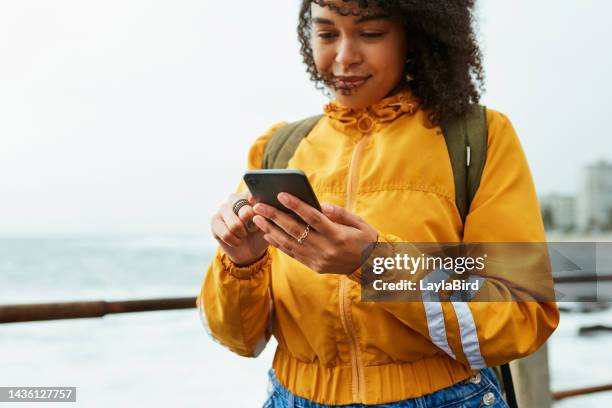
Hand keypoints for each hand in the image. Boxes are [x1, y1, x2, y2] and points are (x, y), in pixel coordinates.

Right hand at [210, 191, 268, 265]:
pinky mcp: (214, 220)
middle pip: (246, 211)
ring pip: (235, 225)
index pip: (254, 193)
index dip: (258, 206)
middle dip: (252, 225)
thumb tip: (268, 206)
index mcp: (250, 194)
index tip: (261, 214)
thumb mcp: (271, 224)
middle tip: (253, 228)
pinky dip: (235, 241)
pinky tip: (237, 240)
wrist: (251, 252)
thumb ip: (270, 213)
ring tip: (244, 234)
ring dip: (243, 234)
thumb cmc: (262, 234)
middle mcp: (235, 197)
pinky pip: (226, 234)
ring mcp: (223, 208)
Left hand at [251, 192, 377, 274]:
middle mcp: (325, 248)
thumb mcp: (358, 222)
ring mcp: (318, 259)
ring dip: (271, 230)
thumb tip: (321, 204)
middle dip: (274, 216)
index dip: (296, 205)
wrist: (370, 267)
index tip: (281, 195)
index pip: (312, 217)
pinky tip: (268, 234)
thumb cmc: (365, 239)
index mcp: (337, 235)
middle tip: (258, 206)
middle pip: (295, 230)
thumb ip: (339, 213)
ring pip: (289, 243)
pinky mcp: (314, 266)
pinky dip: (279, 244)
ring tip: (256, 218)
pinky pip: (292, 254)